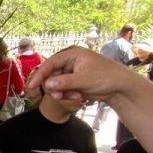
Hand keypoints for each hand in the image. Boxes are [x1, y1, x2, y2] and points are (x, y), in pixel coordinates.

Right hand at [27, 46, 149, 106]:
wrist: (120, 87)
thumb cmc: (106, 77)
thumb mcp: (84, 79)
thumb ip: (64, 82)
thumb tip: (48, 84)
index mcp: (72, 54)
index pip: (51, 63)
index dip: (40, 75)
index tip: (32, 86)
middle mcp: (70, 62)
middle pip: (52, 75)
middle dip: (55, 87)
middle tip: (59, 96)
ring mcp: (72, 73)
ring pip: (57, 85)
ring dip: (63, 93)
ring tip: (77, 97)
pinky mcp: (75, 83)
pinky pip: (64, 90)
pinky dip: (68, 95)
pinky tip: (79, 97)